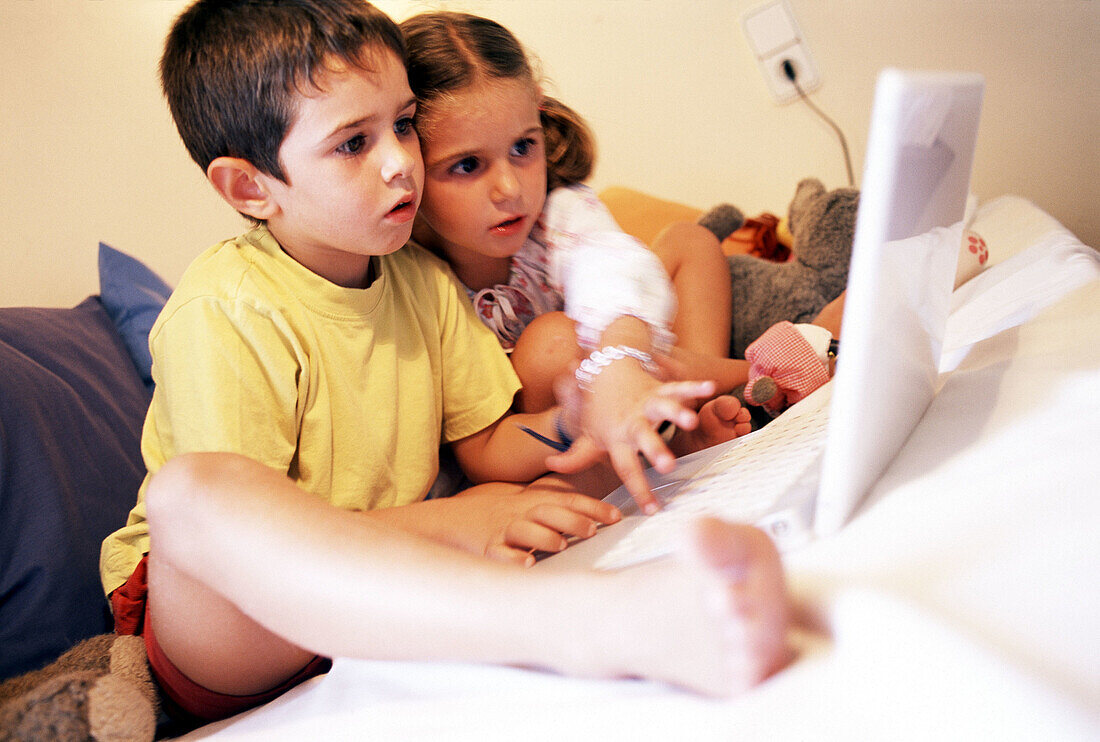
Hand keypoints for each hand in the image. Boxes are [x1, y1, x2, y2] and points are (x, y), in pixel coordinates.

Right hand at [448, 481, 621, 566]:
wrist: (457, 519)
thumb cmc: (506, 518)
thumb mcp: (532, 507)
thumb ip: (561, 511)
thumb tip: (599, 521)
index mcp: (536, 502)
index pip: (569, 500)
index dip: (593, 507)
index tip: (616, 517)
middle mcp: (522, 513)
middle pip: (548, 511)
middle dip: (571, 519)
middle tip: (591, 530)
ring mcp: (505, 531)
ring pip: (525, 530)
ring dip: (544, 537)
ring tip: (560, 545)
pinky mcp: (489, 548)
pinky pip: (500, 554)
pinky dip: (513, 559)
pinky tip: (526, 564)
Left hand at [545, 355, 715, 514]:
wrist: (606, 370)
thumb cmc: (600, 410)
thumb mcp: (586, 435)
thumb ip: (574, 456)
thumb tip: (551, 465)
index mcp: (616, 438)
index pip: (625, 467)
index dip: (638, 488)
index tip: (653, 510)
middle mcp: (632, 421)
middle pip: (643, 437)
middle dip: (656, 450)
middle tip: (668, 467)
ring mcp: (646, 403)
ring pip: (662, 407)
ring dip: (677, 412)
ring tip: (691, 420)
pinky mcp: (659, 388)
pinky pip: (677, 386)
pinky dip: (692, 386)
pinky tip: (709, 388)